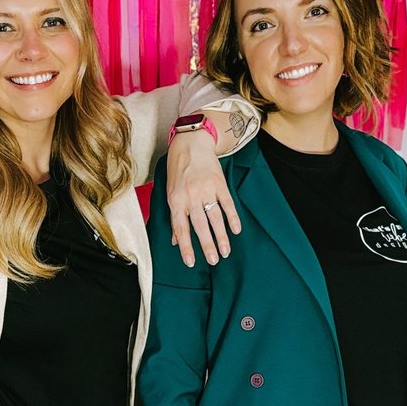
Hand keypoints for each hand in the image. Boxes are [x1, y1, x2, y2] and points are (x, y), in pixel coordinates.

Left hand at [166, 133, 240, 267]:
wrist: (190, 143)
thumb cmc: (178, 170)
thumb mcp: (170, 193)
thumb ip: (174, 217)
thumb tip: (176, 241)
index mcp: (176, 200)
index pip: (181, 228)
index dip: (186, 247)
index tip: (191, 262)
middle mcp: (191, 196)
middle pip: (200, 226)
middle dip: (207, 245)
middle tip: (213, 261)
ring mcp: (206, 189)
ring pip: (215, 217)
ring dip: (221, 236)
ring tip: (225, 252)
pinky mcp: (219, 183)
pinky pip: (227, 203)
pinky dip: (232, 217)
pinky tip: (236, 230)